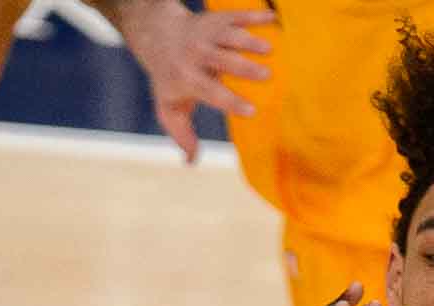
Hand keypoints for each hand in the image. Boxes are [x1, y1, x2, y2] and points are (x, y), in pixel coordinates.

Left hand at [115, 0, 275, 161]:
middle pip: (223, 60)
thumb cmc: (169, 79)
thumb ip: (181, 134)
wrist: (159, 36)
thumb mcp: (168, 108)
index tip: (252, 111)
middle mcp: (196, 53)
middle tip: (268, 75)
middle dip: (245, 67)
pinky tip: (274, 19)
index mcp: (186, 78)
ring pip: (231, 35)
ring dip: (251, 41)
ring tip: (271, 50)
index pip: (210, 92)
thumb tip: (191, 162)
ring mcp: (208, 33)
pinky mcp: (218, 18)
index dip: (231, 102)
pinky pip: (238, 15)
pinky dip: (256, 15)